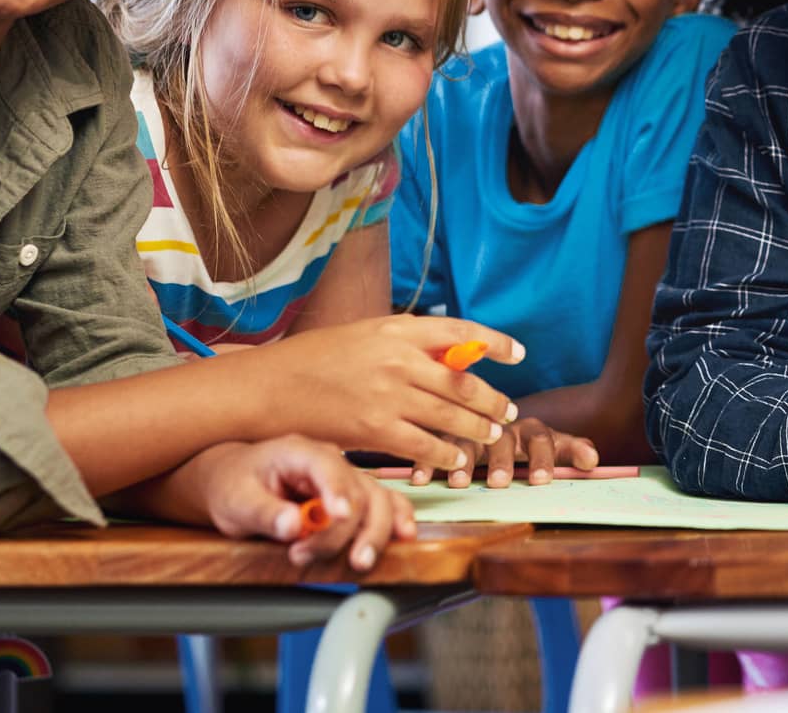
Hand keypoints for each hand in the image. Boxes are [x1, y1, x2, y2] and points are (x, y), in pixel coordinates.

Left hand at [194, 436, 417, 572]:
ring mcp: (345, 479)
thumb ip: (264, 513)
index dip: (338, 492)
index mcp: (300, 452)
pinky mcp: (352, 497)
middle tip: (336, 557)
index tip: (340, 516)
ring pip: (378, 500)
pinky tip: (403, 537)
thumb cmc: (234, 485)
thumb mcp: (236, 501)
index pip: (327, 467)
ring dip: (375, 532)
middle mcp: (330, 462)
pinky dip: (397, 520)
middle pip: (360, 490)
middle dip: (354, 528)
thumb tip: (293, 524)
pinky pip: (384, 504)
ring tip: (359, 561)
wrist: (233, 480)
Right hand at [251, 316, 524, 471]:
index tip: (517, 353)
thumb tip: (451, 357)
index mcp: (396, 329)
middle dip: (492, 399)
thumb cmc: (316, 360)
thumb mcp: (365, 336)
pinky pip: (423, 444)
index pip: (460, 333)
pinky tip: (455, 458)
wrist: (270, 386)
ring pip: (450, 415)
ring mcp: (387, 395)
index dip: (494, 343)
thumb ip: (406, 345)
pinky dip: (445, 453)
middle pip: (463, 381)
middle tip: (508, 412)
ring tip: (492, 436)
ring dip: (477, 428)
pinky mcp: (374, 429)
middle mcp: (397, 359)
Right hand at [409, 416, 601, 488]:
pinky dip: (426, 460)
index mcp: (531, 429)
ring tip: (458, 483)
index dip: (543, 459)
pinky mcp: (446, 433)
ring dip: (462, 460)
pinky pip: (434, 444)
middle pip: (503, 440)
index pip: (541, 440)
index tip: (542, 481)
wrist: (497, 416)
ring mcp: (472, 428)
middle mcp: (502, 426)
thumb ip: (572, 450)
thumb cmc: (528, 442)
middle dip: (502, 461)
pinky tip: (420, 479)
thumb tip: (593, 461)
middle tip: (500, 483)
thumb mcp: (553, 444)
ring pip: (467, 440)